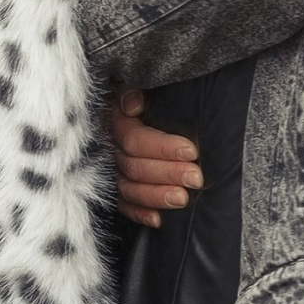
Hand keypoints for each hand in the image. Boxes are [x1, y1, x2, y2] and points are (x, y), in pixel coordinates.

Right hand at [108, 83, 201, 229]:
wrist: (121, 109)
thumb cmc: (134, 95)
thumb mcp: (129, 83)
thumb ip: (130, 90)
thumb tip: (134, 106)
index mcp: (113, 122)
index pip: (136, 139)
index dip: (163, 147)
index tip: (192, 151)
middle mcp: (108, 149)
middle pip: (135, 166)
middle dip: (167, 173)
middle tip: (196, 178)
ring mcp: (108, 171)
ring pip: (128, 189)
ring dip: (156, 196)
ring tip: (183, 200)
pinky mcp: (112, 188)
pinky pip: (122, 205)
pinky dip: (139, 214)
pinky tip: (159, 220)